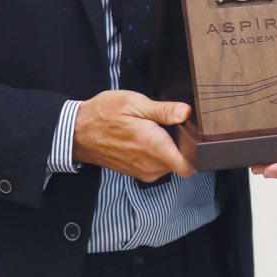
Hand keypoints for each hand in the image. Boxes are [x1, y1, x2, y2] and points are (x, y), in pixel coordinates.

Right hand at [73, 90, 195, 180]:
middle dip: (180, 144)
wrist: (78, 132)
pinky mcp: (138, 173)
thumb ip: (163, 110)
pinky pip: (157, 165)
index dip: (197, 151)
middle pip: (182, 160)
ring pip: (170, 163)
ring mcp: (143, 171)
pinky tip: (145, 137)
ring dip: (167, 148)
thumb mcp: (134, 103)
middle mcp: (150, 165)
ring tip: (153, 130)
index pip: (188, 165)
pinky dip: (156, 153)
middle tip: (167, 125)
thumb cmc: (103, 114)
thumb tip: (185, 112)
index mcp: (152, 146)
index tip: (195, 136)